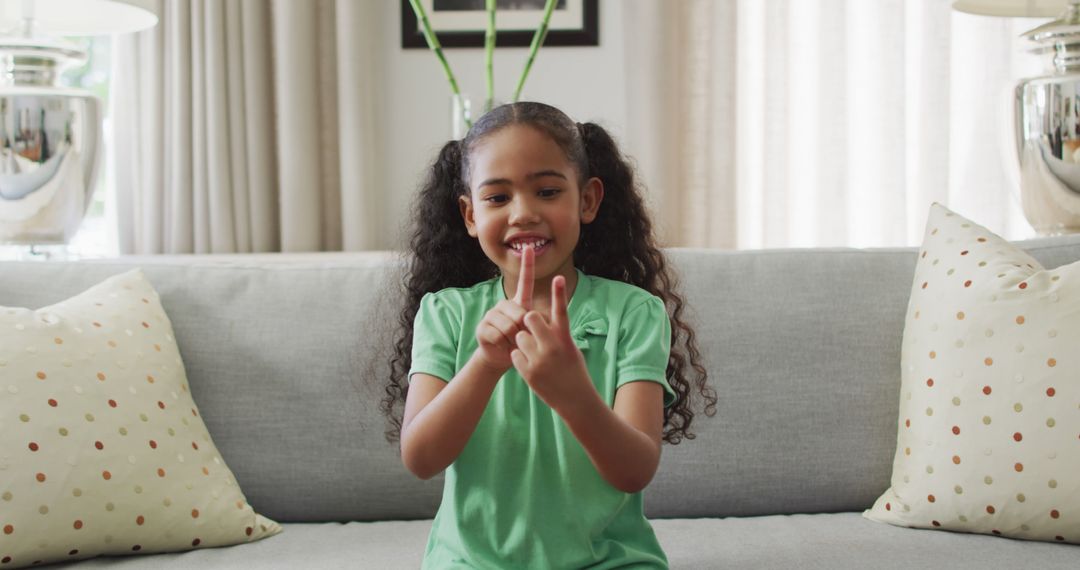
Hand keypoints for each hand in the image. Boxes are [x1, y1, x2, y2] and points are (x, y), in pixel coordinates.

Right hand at [474, 246, 534, 371]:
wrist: (501, 358)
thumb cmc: (521, 343)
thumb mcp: (531, 331)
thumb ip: (532, 321)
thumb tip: (524, 317)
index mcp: (519, 302)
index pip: (525, 280)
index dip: (527, 264)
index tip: (528, 248)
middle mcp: (504, 305)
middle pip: (518, 313)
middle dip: (522, 330)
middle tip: (521, 337)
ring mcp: (491, 315)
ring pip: (507, 326)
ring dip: (513, 339)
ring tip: (512, 343)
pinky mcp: (482, 327)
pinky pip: (497, 335)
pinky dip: (503, 345)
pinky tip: (502, 347)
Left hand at [511, 274, 590, 413]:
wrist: (575, 400)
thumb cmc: (574, 370)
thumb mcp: (570, 348)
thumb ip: (556, 334)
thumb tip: (537, 320)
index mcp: (565, 338)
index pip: (561, 311)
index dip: (559, 294)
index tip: (558, 277)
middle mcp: (552, 347)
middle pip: (529, 318)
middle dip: (527, 320)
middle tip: (533, 329)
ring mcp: (539, 360)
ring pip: (519, 337)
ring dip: (523, 342)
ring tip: (536, 354)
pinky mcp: (528, 372)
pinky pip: (515, 354)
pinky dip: (520, 358)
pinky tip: (532, 366)